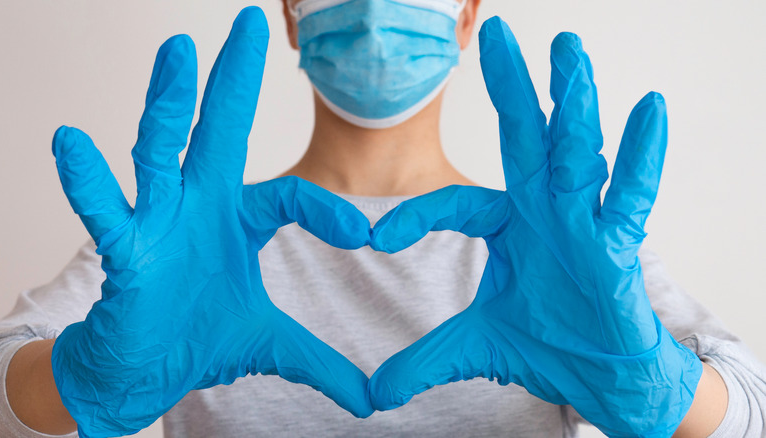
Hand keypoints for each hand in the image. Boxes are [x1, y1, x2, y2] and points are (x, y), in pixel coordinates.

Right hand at [51, 8, 372, 437]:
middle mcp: (197, 207)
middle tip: (248, 22)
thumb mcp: (272, 345)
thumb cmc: (200, 338)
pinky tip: (71, 142)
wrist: (144, 369)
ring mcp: (157, 224)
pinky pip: (105, 212)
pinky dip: (89, 182)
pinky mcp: (122, 253)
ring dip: (167, 105)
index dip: (329, 212)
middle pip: (218, 132)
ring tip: (177, 51)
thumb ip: (320, 363)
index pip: (290, 196)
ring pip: (160, 153)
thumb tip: (369, 400)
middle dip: (232, 80)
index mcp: (237, 220)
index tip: (370, 235)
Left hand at [367, 17, 702, 436]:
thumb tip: (373, 394)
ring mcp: (583, 222)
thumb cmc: (546, 345)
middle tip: (494, 34)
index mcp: (507, 226)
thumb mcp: (475, 347)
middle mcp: (544, 212)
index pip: (454, 204)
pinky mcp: (619, 244)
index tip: (372, 239)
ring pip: (576, 154)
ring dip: (573, 102)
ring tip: (567, 49)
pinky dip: (640, 155)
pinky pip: (629, 195)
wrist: (600, 375)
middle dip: (511, 89)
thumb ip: (424, 361)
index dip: (415, 218)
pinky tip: (648, 108)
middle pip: (523, 141)